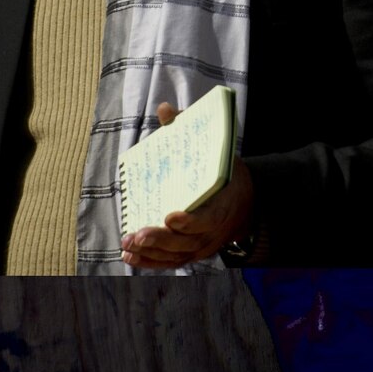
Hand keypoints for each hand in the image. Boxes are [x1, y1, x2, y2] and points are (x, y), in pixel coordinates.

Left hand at [121, 102, 254, 268]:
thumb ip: (187, 131)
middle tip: (137, 235)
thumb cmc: (223, 174)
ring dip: (151, 253)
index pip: (208, 218)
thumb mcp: (215, 151)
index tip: (170, 216)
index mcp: (223, 204)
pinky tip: (129, 257)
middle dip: (161, 239)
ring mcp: (202, 246)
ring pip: (176, 255)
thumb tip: (165, 109)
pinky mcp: (191, 254)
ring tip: (127, 244)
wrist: (244, 204)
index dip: (190, 221)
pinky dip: (150, 262)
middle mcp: (214, 231)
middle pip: (186, 242)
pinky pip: (171, 262)